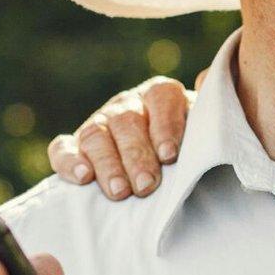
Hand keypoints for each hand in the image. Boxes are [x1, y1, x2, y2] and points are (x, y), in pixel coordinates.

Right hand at [48, 73, 200, 198]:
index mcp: (162, 95)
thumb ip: (211, 113)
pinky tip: (83, 177)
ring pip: (96, 135)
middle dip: (137, 156)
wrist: (164, 170)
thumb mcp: (206, 132)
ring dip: (108, 164)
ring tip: (120, 192)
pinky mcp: (75, 145)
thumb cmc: (191, 152)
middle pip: (128, 122)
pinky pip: (63, 148)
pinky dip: (70, 161)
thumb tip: (208, 82)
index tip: (170, 156)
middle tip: (147, 186)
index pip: (162, 98)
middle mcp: (129, 105)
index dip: (166, 125)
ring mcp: (100, 123)